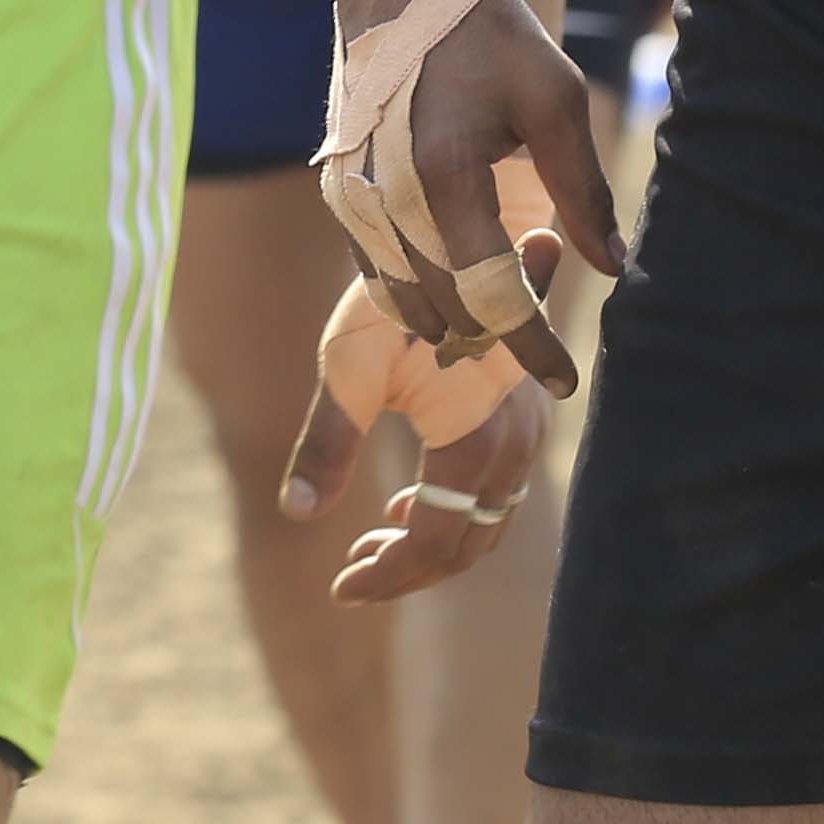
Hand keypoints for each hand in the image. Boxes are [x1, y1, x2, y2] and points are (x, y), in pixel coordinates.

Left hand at [283, 265, 554, 603]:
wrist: (450, 233)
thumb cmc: (391, 296)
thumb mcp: (346, 371)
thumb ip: (325, 447)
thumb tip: (294, 515)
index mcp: (475, 444)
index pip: (434, 542)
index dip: (388, 576)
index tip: (340, 590)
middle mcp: (516, 446)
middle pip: (467, 543)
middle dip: (408, 571)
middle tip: (349, 578)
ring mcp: (529, 431)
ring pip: (486, 519)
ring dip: (431, 542)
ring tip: (369, 546)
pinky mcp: (525, 413)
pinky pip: (497, 488)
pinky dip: (454, 510)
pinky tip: (404, 505)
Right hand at [321, 0, 625, 396]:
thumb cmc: (486, 32)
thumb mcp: (554, 100)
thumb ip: (584, 190)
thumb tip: (612, 266)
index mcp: (444, 177)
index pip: (494, 297)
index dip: (535, 350)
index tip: (569, 382)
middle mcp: (385, 199)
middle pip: (448, 312)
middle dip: (500, 334)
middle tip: (544, 317)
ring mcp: (351, 199)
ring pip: (404, 303)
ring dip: (456, 319)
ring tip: (503, 299)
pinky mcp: (336, 192)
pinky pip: (376, 272)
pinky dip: (419, 291)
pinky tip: (457, 274)